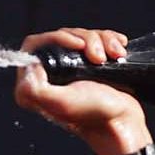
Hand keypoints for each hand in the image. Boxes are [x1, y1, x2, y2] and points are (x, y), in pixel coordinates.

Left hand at [16, 28, 154, 154]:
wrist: (124, 120)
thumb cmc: (95, 114)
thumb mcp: (62, 103)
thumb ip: (36, 90)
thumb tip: (30, 66)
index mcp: (34, 85)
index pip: (35, 45)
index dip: (55, 38)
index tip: (77, 45)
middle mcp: (49, 75)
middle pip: (61, 36)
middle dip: (85, 40)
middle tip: (99, 58)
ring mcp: (70, 68)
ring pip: (81, 35)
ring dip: (101, 41)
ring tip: (113, 57)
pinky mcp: (88, 63)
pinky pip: (97, 37)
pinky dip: (110, 41)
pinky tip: (118, 52)